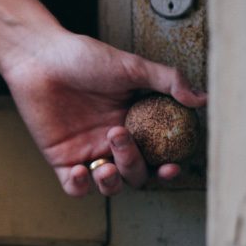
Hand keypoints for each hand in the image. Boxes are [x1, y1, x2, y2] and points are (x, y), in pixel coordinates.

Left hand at [2, 31, 207, 196]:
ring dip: (112, 182)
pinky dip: (80, 187)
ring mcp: (87, 152)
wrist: (42, 57)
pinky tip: (80, 171)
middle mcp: (112, 142)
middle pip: (135, 173)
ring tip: (105, 164)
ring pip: (109, 185)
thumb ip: (168, 82)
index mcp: (134, 123)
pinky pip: (74, 187)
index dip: (166, 167)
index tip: (171, 165)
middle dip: (134, 165)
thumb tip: (203, 99)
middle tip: (120, 137)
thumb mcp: (132, 66)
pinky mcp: (61, 159)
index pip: (157, 155)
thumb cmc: (83, 57)